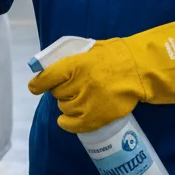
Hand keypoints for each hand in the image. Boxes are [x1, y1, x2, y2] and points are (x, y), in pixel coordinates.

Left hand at [28, 14, 174, 133]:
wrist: (139, 70)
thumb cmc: (116, 57)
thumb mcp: (92, 50)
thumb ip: (74, 58)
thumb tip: (55, 68)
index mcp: (76, 64)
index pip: (48, 76)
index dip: (39, 82)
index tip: (35, 86)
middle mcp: (79, 83)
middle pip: (57, 93)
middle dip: (61, 91)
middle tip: (71, 88)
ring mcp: (87, 102)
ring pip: (65, 108)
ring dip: (67, 105)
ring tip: (79, 99)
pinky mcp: (96, 117)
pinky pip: (73, 124)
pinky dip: (68, 123)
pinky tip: (67, 120)